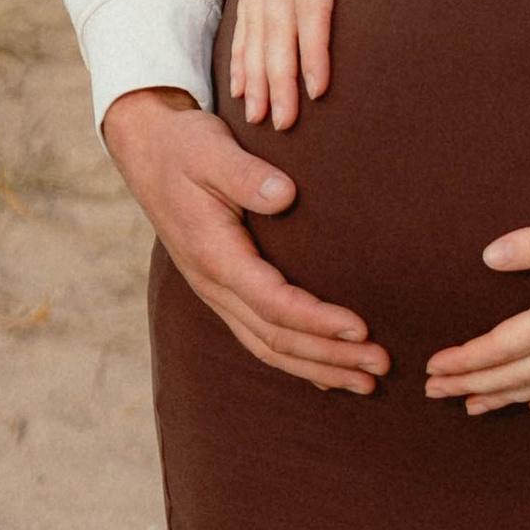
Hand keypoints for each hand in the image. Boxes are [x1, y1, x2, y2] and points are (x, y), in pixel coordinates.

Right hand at [102, 88, 388, 396]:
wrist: (147, 149)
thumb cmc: (184, 146)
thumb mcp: (209, 147)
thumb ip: (245, 174)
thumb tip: (286, 196)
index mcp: (214, 255)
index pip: (272, 302)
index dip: (317, 320)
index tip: (360, 328)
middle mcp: (213, 284)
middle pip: (276, 338)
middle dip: (330, 357)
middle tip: (382, 366)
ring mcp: (216, 292)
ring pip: (268, 346)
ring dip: (319, 367)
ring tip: (367, 383)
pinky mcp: (223, 289)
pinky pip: (259, 336)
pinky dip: (296, 359)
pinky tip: (327, 374)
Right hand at [222, 0, 426, 131]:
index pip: (313, 2)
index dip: (314, 46)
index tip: (318, 86)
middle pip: (280, 28)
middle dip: (281, 77)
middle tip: (287, 122)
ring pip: (258, 32)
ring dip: (258, 76)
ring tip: (261, 118)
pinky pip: (245, 22)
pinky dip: (241, 57)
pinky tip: (242, 89)